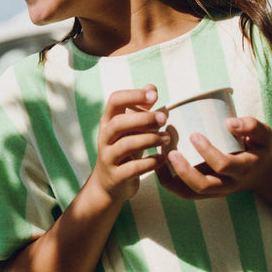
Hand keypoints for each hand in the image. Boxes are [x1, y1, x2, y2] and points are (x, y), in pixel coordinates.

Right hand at [90, 84, 168, 203]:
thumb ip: (141, 109)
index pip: (115, 101)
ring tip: (167, 139)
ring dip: (149, 139)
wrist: (109, 185)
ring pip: (126, 145)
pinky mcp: (116, 176)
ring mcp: (108, 158)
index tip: (154, 95)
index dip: (134, 95)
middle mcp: (105, 138)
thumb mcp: (130, 129)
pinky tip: (162, 158)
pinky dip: (150, 162)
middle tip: (164, 119)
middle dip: (143, 119)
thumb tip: (152, 87)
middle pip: (119, 123)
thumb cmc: (124, 151)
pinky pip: (133, 168)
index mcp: (108, 122)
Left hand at [155, 116, 271, 198]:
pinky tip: (159, 167)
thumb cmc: (259, 147)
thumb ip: (251, 126)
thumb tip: (229, 122)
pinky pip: (185, 194)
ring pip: (190, 193)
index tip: (194, 135)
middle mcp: (229, 185)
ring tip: (159, 160)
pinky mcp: (207, 193)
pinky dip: (170, 183)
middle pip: (203, 186)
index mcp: (243, 169)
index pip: (224, 165)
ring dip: (171, 180)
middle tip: (170, 152)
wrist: (264, 172)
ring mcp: (217, 191)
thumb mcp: (264, 134)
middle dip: (184, 170)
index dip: (207, 152)